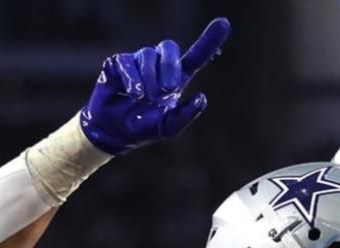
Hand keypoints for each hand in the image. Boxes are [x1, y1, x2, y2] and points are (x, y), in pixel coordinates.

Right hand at [78, 17, 229, 154]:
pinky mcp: (118, 63)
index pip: (196, 56)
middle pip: (169, 47)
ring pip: (148, 55)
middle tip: (168, 89)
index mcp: (176, 78)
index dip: (209, 41)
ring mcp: (138, 62)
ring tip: (145, 98)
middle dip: (170, 66)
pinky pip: (127, 61)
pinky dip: (132, 78)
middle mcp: (158, 66)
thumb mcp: (168, 128)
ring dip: (149, 78)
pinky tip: (134, 92)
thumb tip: (202, 98)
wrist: (114, 132)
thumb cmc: (143, 127)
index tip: (224, 24)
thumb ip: (185, 115)